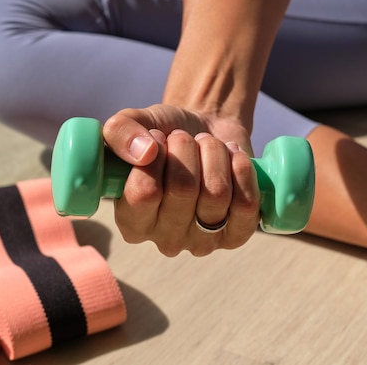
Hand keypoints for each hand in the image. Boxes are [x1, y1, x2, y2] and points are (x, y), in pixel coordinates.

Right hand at [102, 105, 260, 255]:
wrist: (206, 131)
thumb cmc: (164, 134)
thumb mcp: (134, 124)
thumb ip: (120, 132)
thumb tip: (144, 151)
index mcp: (132, 223)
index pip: (144, 193)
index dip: (156, 156)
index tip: (158, 136)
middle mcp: (165, 240)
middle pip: (183, 189)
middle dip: (187, 148)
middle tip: (184, 137)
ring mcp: (203, 242)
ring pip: (217, 192)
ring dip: (214, 153)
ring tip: (207, 144)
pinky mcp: (237, 235)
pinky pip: (246, 204)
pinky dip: (242, 169)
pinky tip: (233, 156)